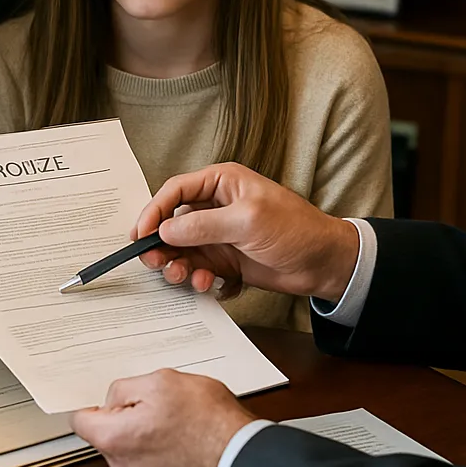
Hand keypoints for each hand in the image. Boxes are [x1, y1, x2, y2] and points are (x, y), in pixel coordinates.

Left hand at [70, 369, 252, 466]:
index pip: (80, 420)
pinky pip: (147, 452)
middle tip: (145, 395)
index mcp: (115, 438)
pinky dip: (155, 438)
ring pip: (128, 440)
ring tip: (167, 408)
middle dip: (121, 410)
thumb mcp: (160, 381)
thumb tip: (114, 397)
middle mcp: (124, 464)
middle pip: (105, 430)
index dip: (90, 400)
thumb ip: (125, 387)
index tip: (96, 391)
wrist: (240, 455)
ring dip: (140, 423)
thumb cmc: (206, 421)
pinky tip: (177, 424)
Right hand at [136, 163, 358, 304]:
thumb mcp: (247, 221)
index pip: (176, 191)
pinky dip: (196, 277)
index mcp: (221, 183)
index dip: (154, 210)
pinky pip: (198, 268)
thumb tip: (166, 231)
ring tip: (182, 276)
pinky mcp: (225, 259)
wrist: (324, 264)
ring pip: (182, 249)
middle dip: (161, 243)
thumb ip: (203, 225)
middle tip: (154, 261)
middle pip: (173, 222)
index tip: (141, 233)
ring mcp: (219, 234)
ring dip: (176, 264)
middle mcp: (215, 206)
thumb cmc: (294, 229)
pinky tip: (208, 283)